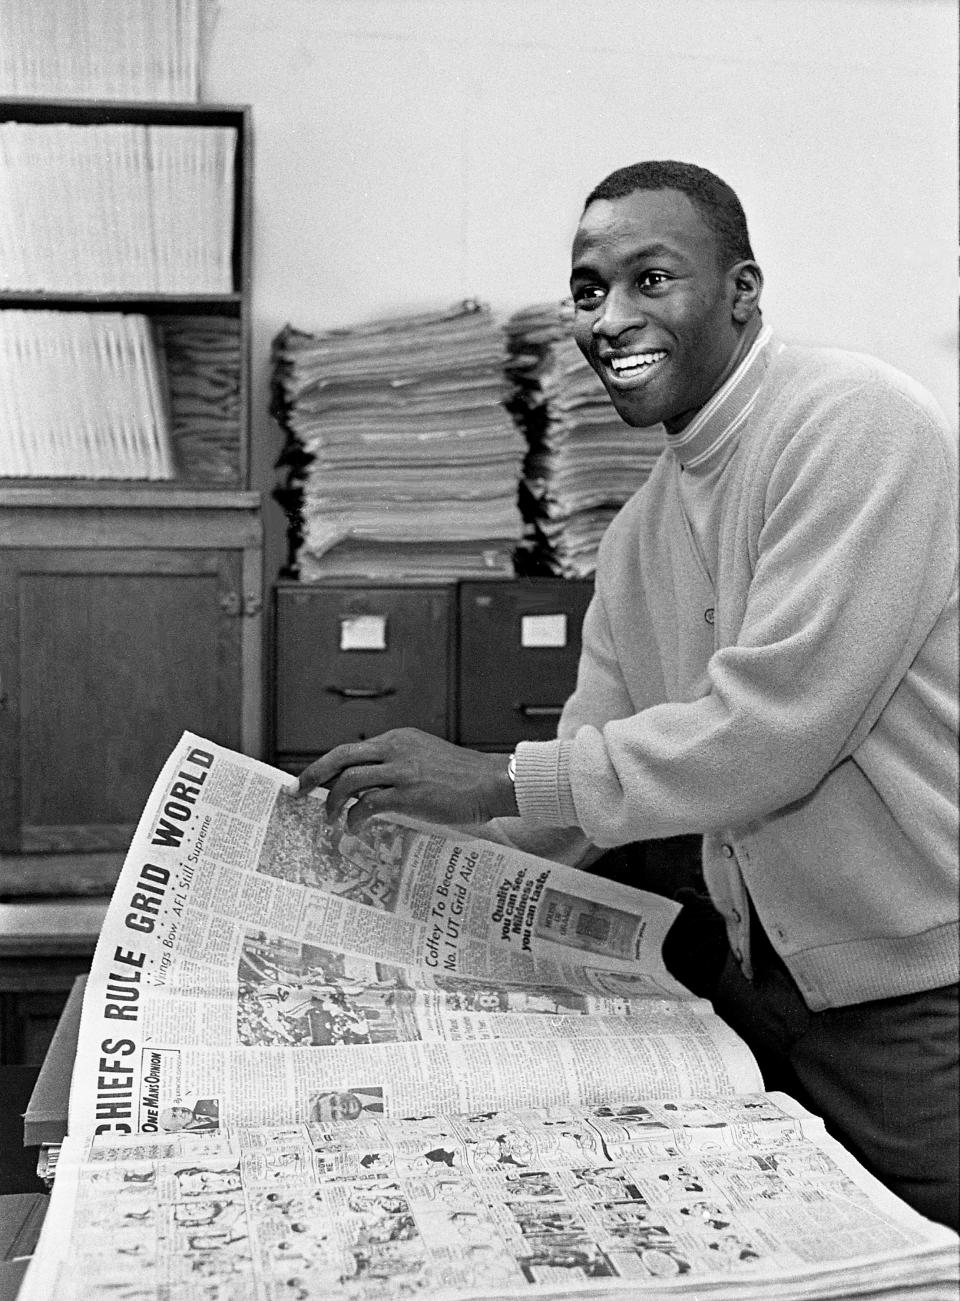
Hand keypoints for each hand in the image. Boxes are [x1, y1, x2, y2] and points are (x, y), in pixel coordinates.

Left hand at [296, 728, 517, 829]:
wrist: (493, 782)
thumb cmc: (464, 779)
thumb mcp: (425, 760)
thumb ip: (398, 768)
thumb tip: (370, 791)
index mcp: (398, 739)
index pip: (353, 749)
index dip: (328, 764)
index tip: (312, 779)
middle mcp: (395, 749)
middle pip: (341, 756)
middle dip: (314, 773)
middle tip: (298, 790)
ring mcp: (401, 769)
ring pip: (349, 780)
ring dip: (332, 801)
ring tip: (329, 819)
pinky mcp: (409, 792)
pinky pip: (368, 804)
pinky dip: (354, 817)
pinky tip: (354, 828)